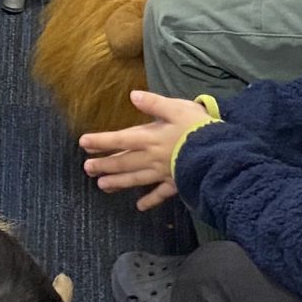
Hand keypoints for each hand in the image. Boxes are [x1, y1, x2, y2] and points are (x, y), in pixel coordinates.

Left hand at [80, 91, 213, 211]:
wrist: (218, 153)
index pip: (119, 139)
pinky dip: (149, 200)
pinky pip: (159, 194)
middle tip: (87, 170)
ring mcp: (162, 173)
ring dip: (118, 183)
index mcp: (149, 137)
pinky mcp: (176, 183)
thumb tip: (133, 95)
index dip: (100, 141)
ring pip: (135, 179)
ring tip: (103, 186)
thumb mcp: (176, 108)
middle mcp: (151, 157)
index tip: (83, 143)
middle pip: (123, 162)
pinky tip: (140, 206)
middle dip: (104, 165)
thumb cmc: (198, 127)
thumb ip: (154, 103)